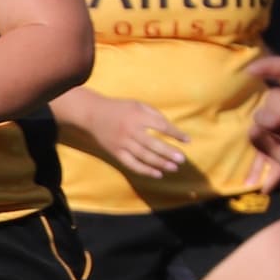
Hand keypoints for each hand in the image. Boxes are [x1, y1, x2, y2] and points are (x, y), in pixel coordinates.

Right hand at [53, 88, 189, 181]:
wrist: (93, 114)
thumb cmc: (120, 108)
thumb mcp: (138, 105)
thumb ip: (154, 115)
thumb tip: (171, 129)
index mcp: (138, 117)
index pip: (161, 126)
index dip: (175, 134)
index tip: (187, 140)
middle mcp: (131, 131)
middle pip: (153, 144)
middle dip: (169, 152)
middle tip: (182, 159)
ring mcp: (122, 143)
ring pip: (144, 156)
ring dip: (160, 163)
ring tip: (174, 168)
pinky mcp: (116, 153)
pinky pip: (132, 164)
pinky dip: (145, 170)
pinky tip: (157, 174)